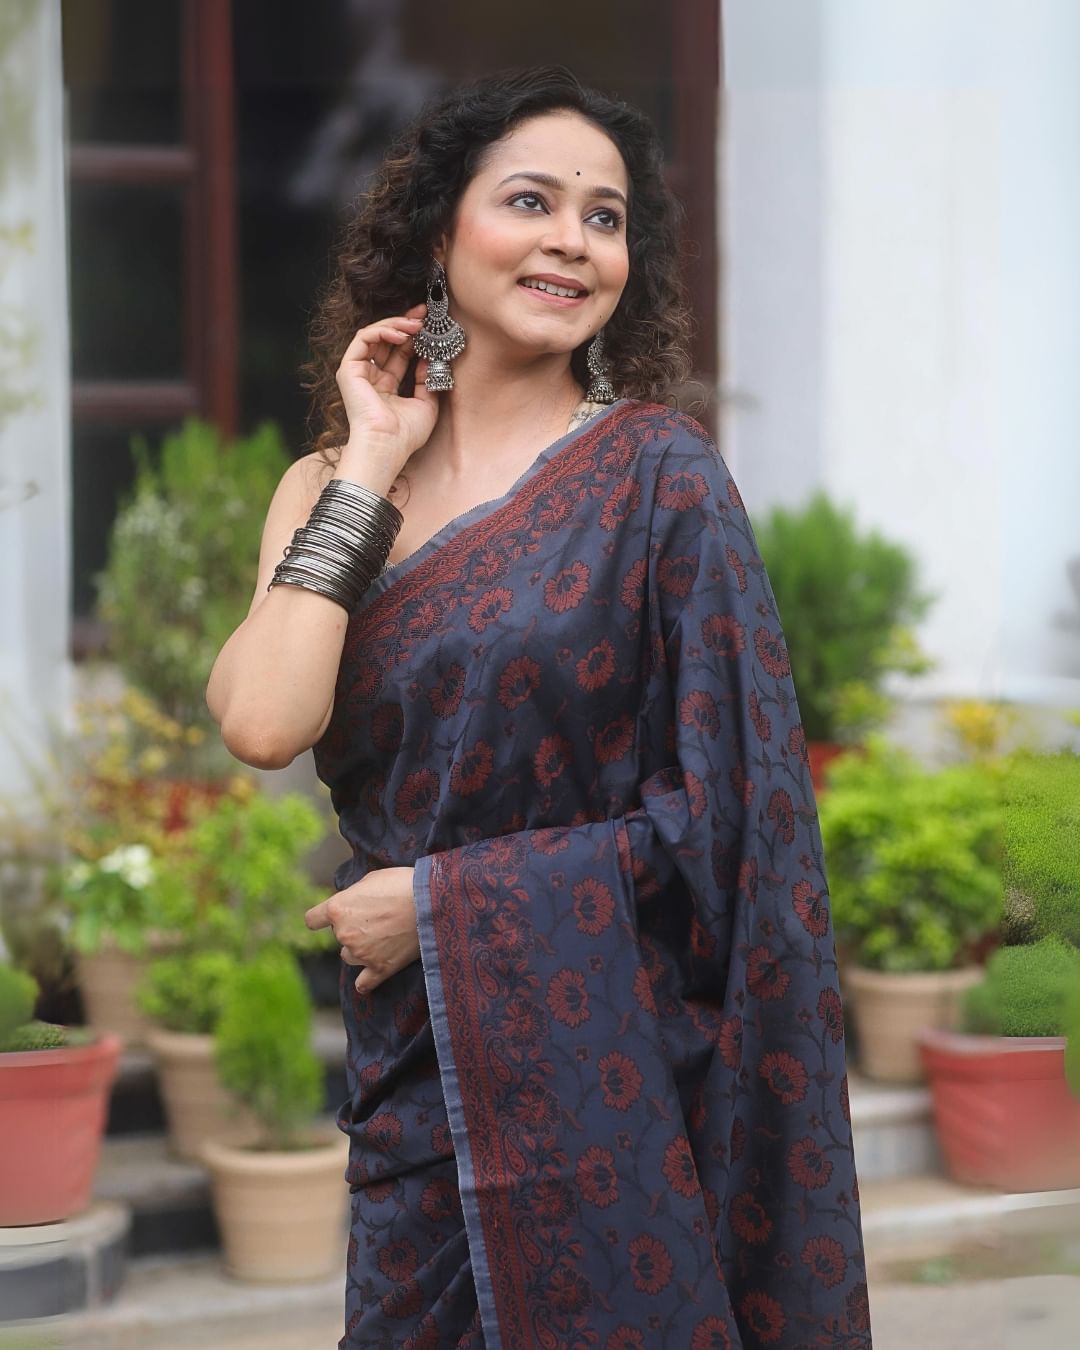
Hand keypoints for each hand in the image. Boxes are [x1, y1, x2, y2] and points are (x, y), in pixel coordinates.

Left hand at [304, 866, 419, 994]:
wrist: (432, 901)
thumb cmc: (402, 884)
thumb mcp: (371, 879)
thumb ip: (353, 895)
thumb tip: (351, 903)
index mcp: (338, 909)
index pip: (313, 920)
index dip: (322, 918)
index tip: (330, 918)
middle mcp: (344, 934)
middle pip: (339, 937)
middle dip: (353, 929)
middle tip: (378, 919)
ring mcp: (361, 954)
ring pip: (350, 956)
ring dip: (361, 949)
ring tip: (384, 937)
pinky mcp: (380, 969)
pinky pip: (363, 984)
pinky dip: (366, 981)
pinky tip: (371, 974)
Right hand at [335, 306, 439, 480]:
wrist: (387, 446)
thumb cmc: (405, 435)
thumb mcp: (426, 404)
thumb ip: (428, 380)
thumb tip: (430, 357)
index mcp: (386, 387)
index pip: (399, 353)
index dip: (414, 337)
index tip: (430, 326)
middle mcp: (371, 378)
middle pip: (387, 341)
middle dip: (406, 324)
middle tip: (424, 315)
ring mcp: (358, 373)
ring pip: (374, 335)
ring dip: (396, 325)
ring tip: (416, 324)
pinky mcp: (349, 369)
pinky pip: (363, 339)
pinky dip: (382, 331)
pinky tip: (402, 334)